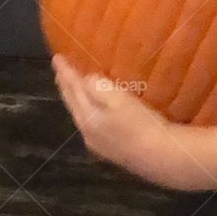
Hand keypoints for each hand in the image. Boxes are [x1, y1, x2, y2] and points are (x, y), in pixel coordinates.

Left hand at [51, 54, 175, 182]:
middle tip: (60, 70)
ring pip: (81, 115)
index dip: (65, 72)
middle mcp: (87, 131)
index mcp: (87, 116)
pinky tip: (93, 113)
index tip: (56, 57)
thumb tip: (86, 79)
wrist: (160, 158)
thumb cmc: (141, 124)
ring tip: (73, 87)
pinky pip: (91, 125)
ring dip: (76, 99)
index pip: (72, 89)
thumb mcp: (119, 100)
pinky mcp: (111, 151)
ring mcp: (98, 143)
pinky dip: (87, 111)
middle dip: (66, 86)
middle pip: (73, 103)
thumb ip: (98, 88)